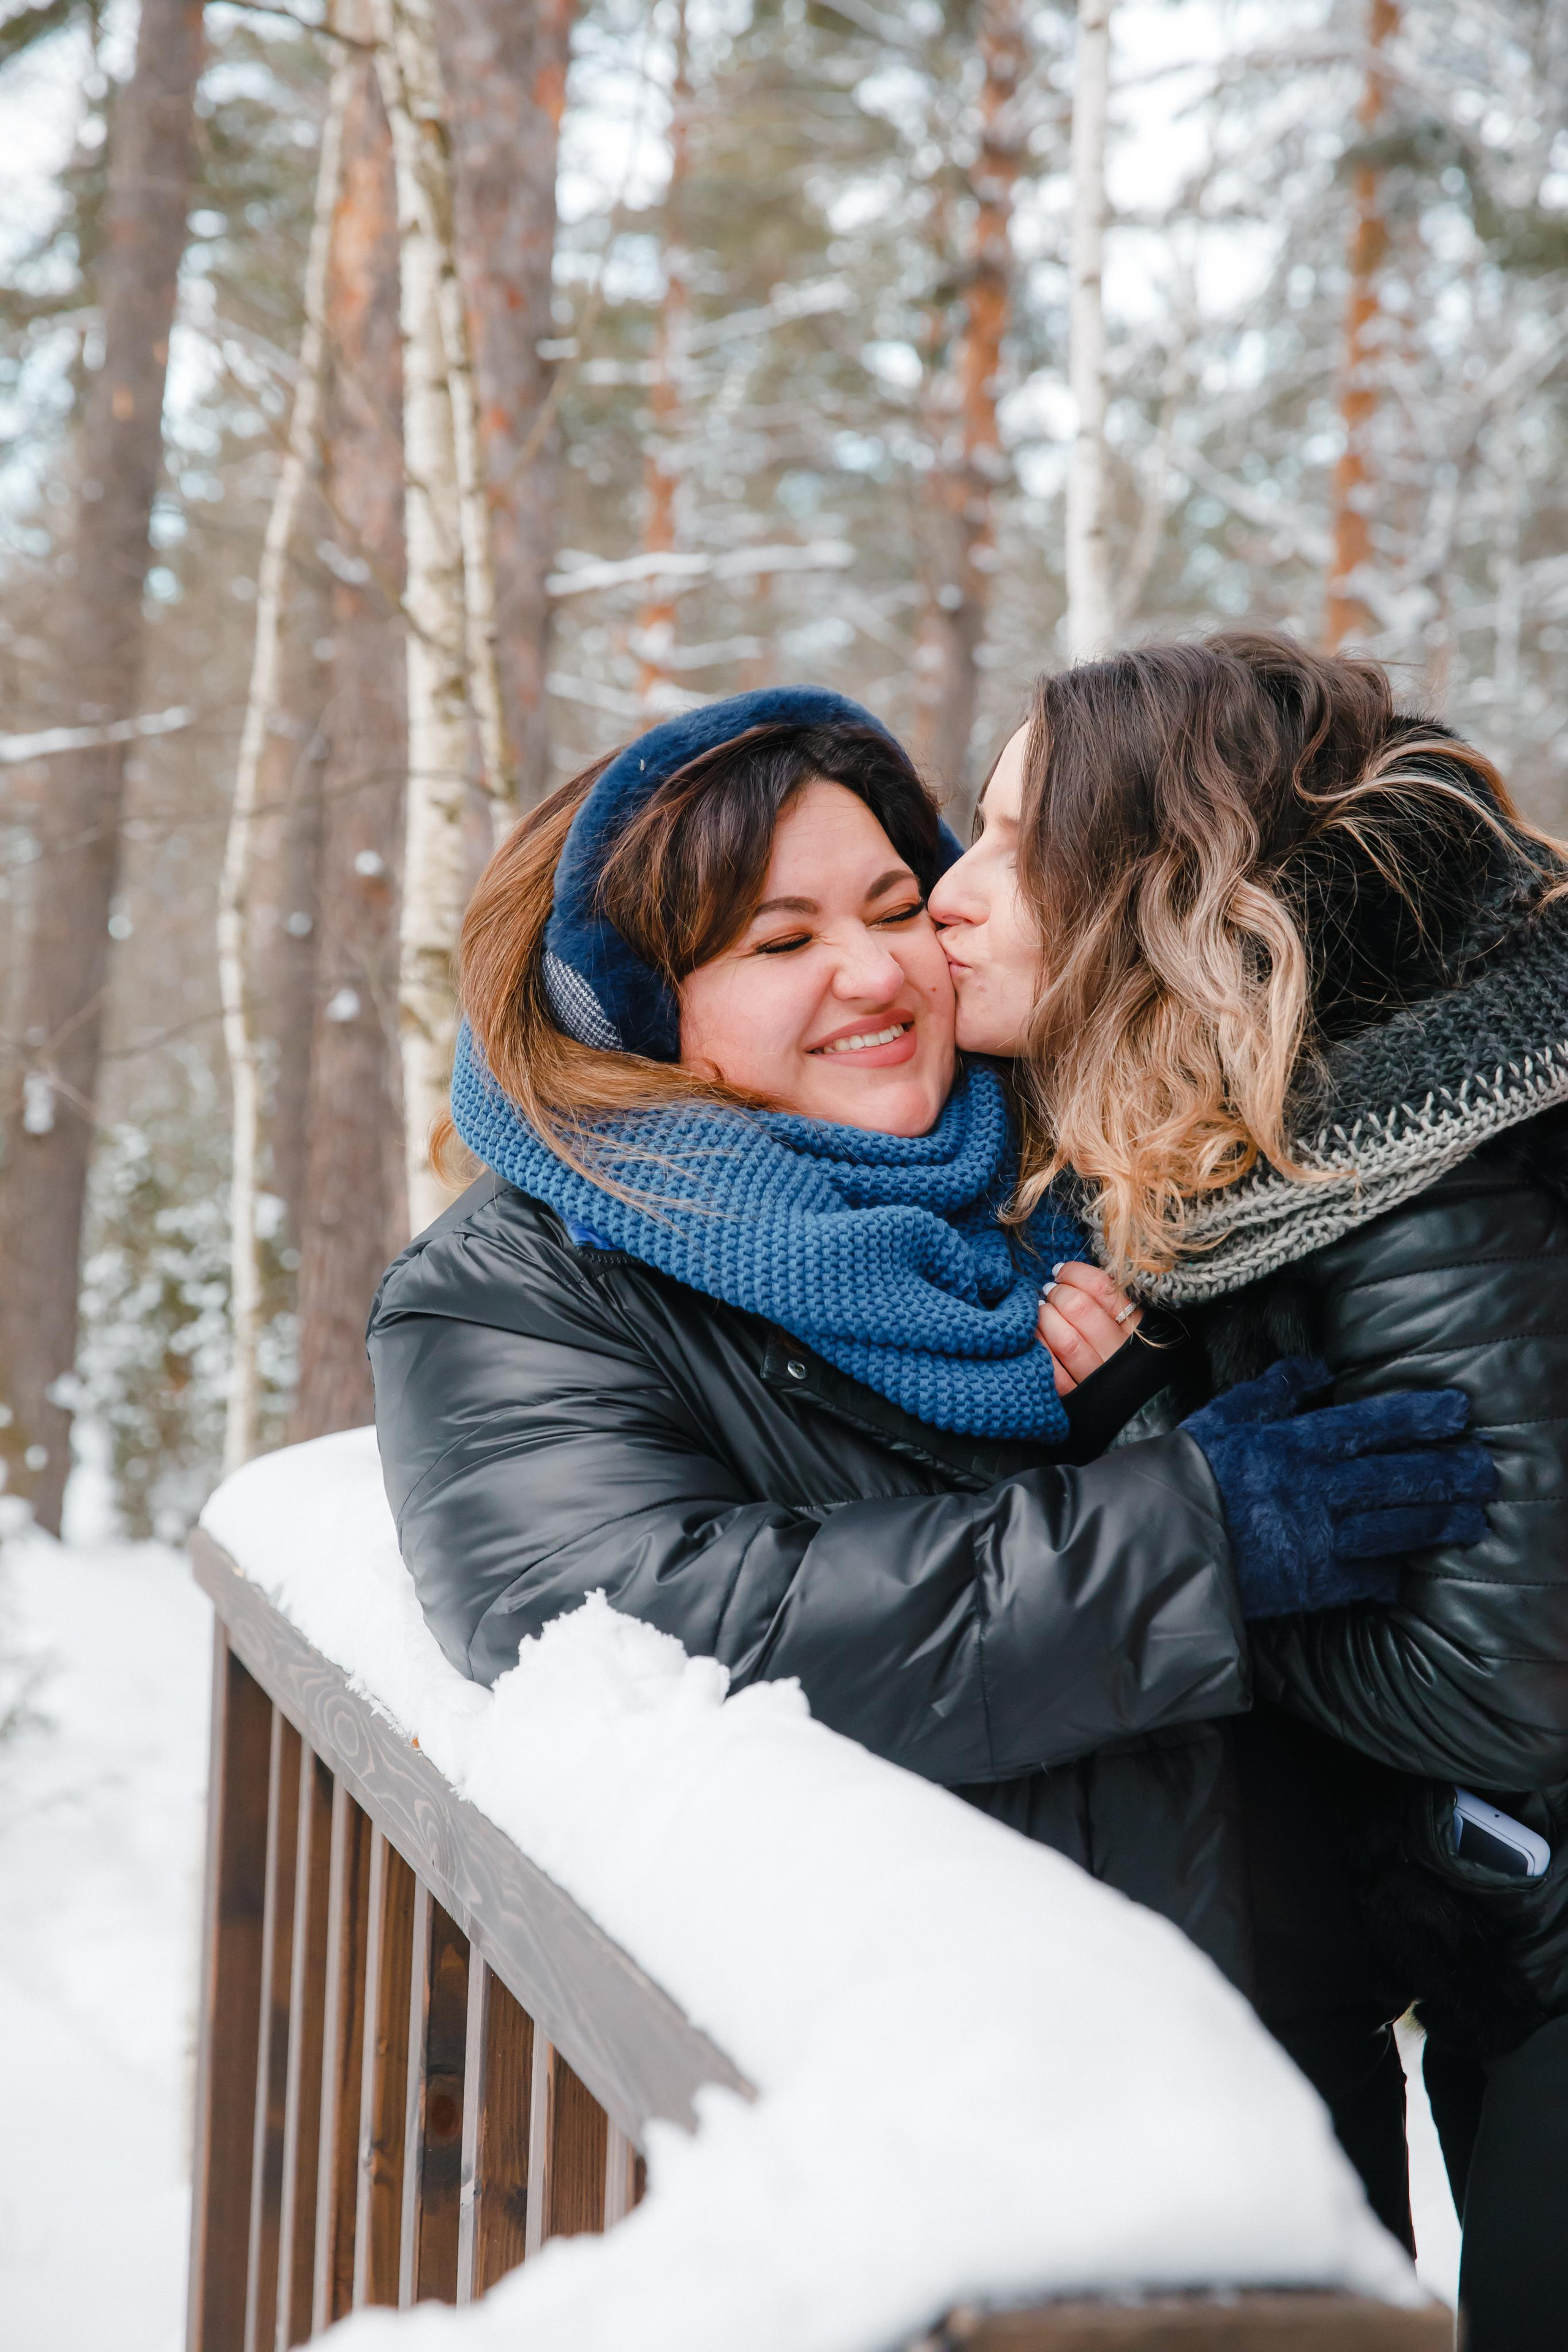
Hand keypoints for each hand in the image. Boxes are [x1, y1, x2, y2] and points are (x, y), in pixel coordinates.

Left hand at [1039, 1261, 1142, 1396]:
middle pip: (1080, 1309)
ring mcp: (1099, 1378)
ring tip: (1042, 1310)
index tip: (1061, 1272)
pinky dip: (1039, 1349)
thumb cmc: (1127, 1357)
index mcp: (1137, 1328)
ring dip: (1046, 1318)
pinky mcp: (1079, 1400)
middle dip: (1058, 1293)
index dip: (1075, 1274)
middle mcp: (1119, 1353)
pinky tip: (1035, 1336)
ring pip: (1066, 1339)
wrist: (1139, 1412)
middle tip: (1050, 1292)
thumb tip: (1066, 1273)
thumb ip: (1108, 1301)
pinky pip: (1054, 1372)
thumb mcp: (1132, 1324)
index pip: (1104, 1288)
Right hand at [1182, 1357, 1499, 1619]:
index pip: (1371, 1425)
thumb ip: (1272, 1390)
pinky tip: (1408, 1572)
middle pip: (1396, 1477)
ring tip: (1473, 1519)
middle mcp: (1317, 1488)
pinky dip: (1388, 1574)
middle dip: (1447, 1472)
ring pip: (1394, 1526)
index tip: (1458, 1411)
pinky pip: (1363, 1576)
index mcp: (1296, 1445)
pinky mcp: (1311, 1581)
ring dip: (1438, 1522)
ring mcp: (1319, 1537)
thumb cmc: (1185, 1474)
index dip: (1419, 1417)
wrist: (1158, 1542)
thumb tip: (1316, 1367)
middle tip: (1485, 1469)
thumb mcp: (1222, 1417)